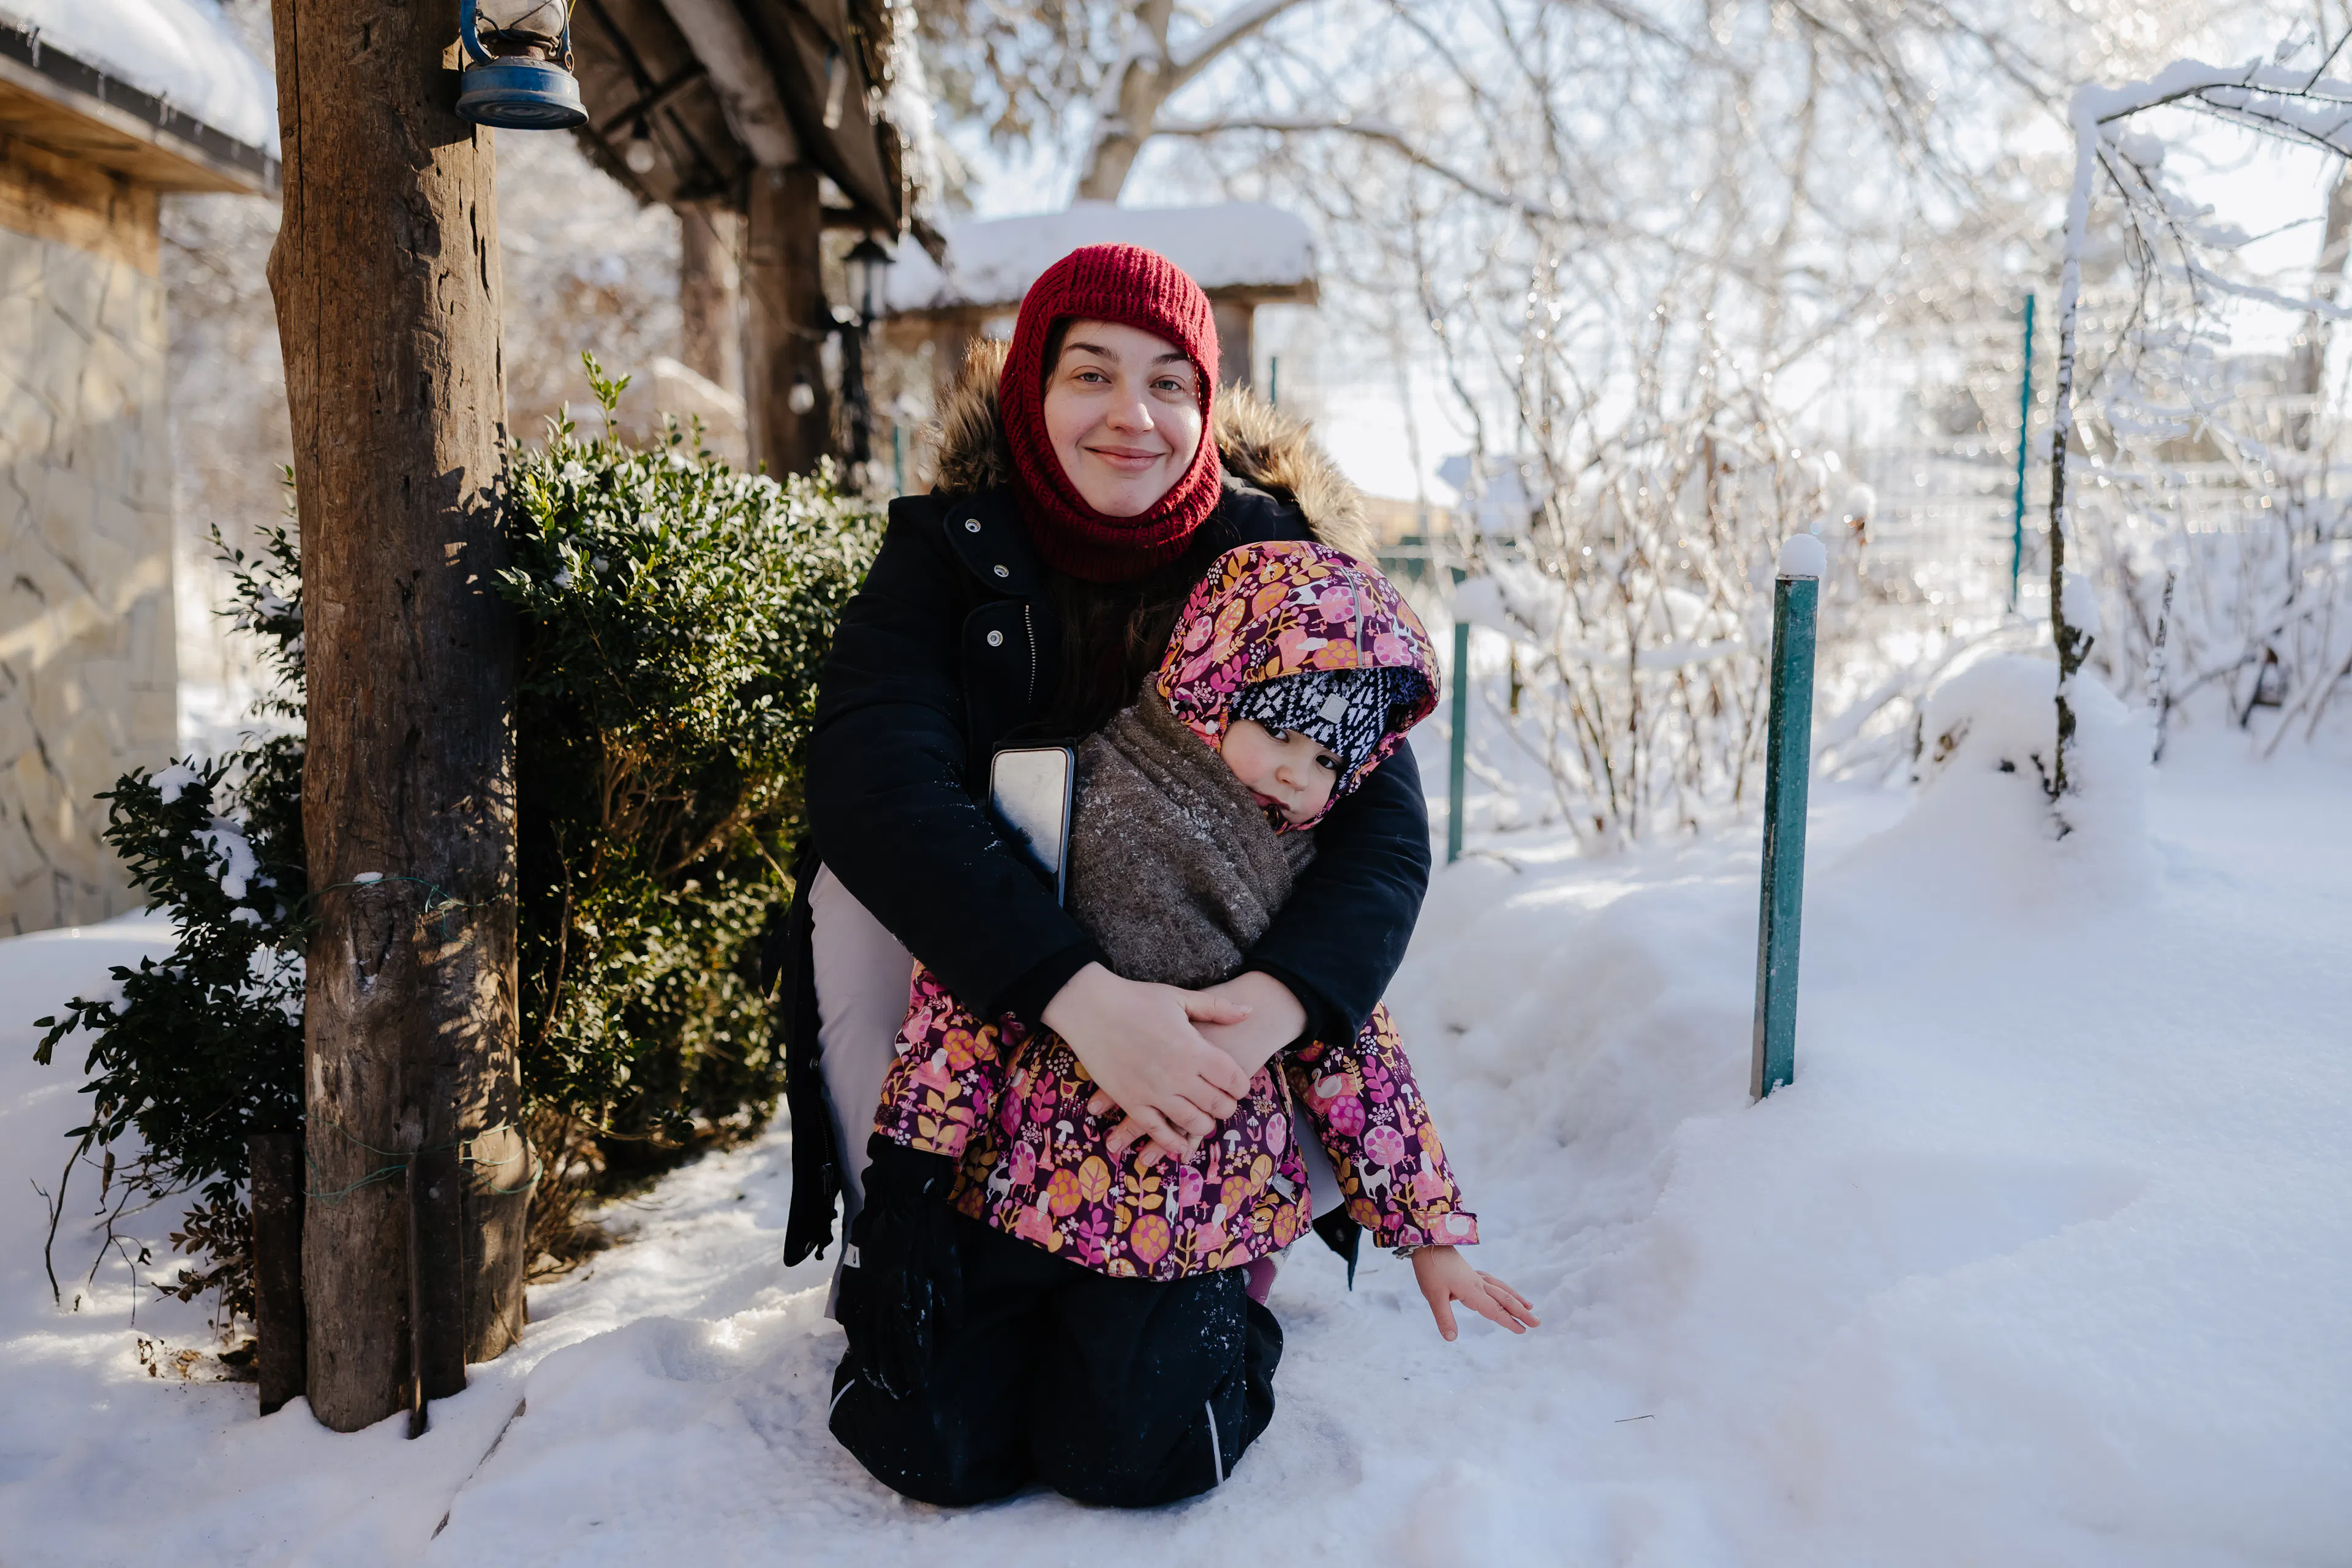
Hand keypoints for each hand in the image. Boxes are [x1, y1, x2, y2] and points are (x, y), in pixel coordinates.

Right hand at [837, 1137, 965, 1398]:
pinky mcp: (852, 1275)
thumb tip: (951, 1330)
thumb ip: (949, 1300)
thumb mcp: (949, 1265)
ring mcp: (863, 1286)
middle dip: (890, 1372)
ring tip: (875, 1381)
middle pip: (883, 1343)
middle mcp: (881, 1295)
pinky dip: (853, 1334)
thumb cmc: (931, 1228)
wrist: (899, 1195)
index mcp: (907, 1293)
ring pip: (863, 1333)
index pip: (910, 1339)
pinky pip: (849, 1312)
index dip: (914, 1366)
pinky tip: (856, 1347)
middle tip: (895, 1395)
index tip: (918, 1387)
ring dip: (870, 1360)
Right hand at [1091, 972, 1306, 1164]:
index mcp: (1194, 1049)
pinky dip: (1173, 1143)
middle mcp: (1178, 1075)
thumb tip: (1250, 1011)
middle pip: (1218, 1104)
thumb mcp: (1180, 998)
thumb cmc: (1136, 999)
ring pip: (1192, 1122)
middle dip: (1227, 1107)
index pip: (1233, 1078)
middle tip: (1225, 1103)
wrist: (1091, 1008)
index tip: (1239, 1085)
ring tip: (1206, 1119)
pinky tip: (1181, 1145)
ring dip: (1205, 1125)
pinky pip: (1157, 1131)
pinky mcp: (1131, 1102)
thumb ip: (1217, 1007)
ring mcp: (1154, 1092)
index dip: (1241, 1085)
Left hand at [1411, 1246, 1539, 1341]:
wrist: (1428, 1243)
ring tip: (1529, 1306)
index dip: (1509, 1321)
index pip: (1494, 1310)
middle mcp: (1478, 1284)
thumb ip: (1444, 1318)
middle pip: (1504, 1299)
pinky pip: (1493, 1281)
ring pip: (1501, 1288)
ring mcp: (1475, 1277)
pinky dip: (1502, 1287)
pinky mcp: (1470, 1272)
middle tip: (1536, 1322)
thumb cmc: (1430, 1269)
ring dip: (1516, 1298)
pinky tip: (1502, 1289)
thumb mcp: (1434, 1296)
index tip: (1523, 1330)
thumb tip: (1452, 1339)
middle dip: (1521, 1311)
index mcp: (1472, 1291)